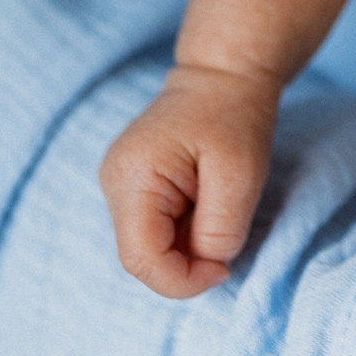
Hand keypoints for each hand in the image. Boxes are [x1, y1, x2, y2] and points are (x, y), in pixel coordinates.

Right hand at [98, 65, 276, 298]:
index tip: (225, 268)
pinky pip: (154, 230)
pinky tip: (207, 206)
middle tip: (227, 242)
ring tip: (218, 211)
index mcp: (132, 177)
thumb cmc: (235, 117)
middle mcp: (114, 183)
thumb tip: (207, 266)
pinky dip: (184, 233)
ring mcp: (119, 185)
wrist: (224, 76)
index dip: (183, 280)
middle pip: (141, 257)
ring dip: (187, 248)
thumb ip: (221, 229)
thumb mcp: (241, 174)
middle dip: (186, 265)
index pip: (142, 259)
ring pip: (148, 247)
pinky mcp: (133, 186)